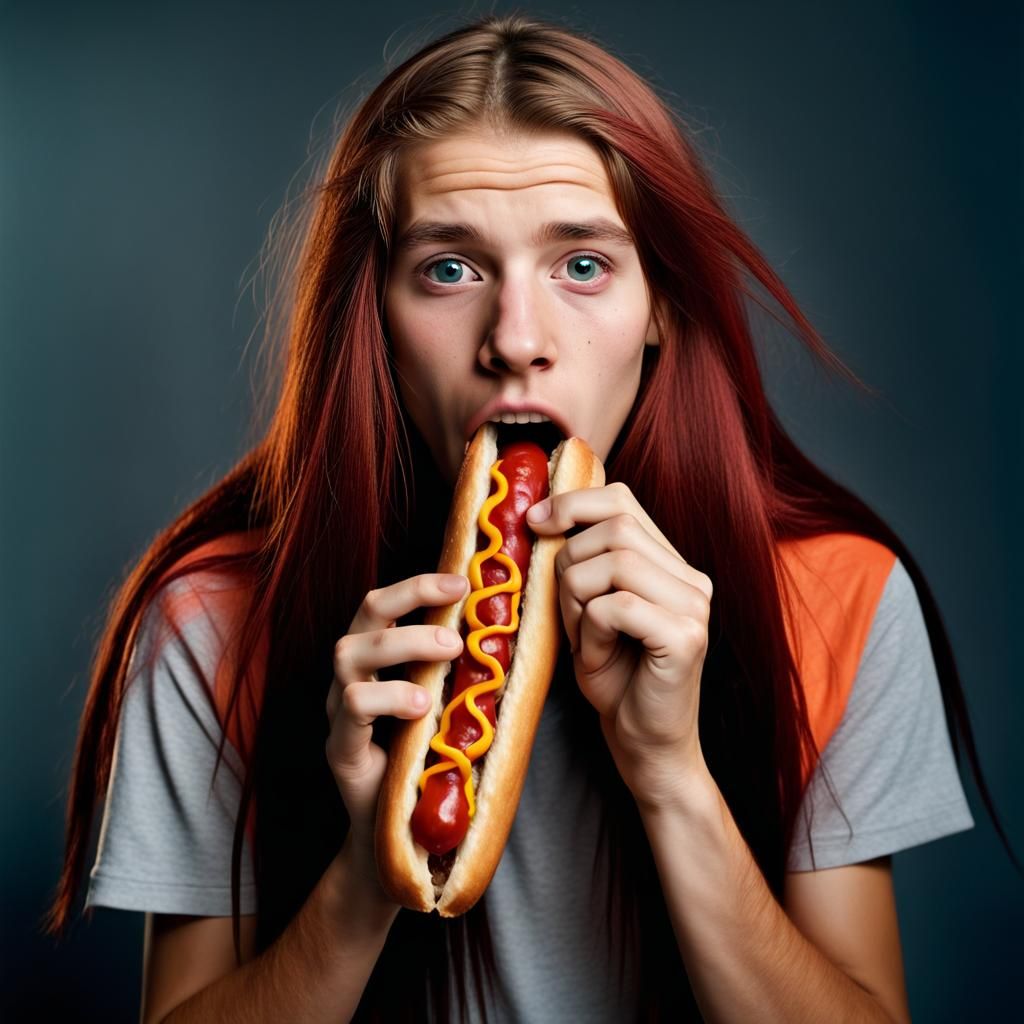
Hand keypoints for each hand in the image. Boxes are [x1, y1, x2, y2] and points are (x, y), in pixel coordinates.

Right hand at [326, 573, 466, 866]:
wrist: (401, 839)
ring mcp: (339, 711)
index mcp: (378, 659)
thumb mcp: (454, 708)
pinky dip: (388, 697)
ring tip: (449, 653)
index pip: (389, 603)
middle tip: (461, 599)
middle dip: (412, 596)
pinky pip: (351, 708)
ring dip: (404, 643)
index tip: (464, 579)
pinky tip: (422, 705)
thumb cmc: (432, 763)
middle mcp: (352, 675)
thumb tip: (517, 635)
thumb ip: (468, 674)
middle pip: (365, 613)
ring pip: (350, 653)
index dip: (421, 584)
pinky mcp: (339, 749)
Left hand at [526, 482, 713, 808]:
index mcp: (672, 564)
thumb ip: (581, 565)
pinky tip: (597, 657)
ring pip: (613, 562)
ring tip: (583, 638)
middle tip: (564, 612)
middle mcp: (691, 578)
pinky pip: (615, 606)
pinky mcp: (685, 636)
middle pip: (614, 527)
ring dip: (576, 598)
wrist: (645, 746)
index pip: (622, 501)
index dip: (573, 503)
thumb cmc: (614, 679)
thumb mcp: (588, 610)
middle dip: (568, 563)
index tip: (535, 523)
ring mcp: (694, 606)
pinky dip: (590, 630)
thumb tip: (539, 515)